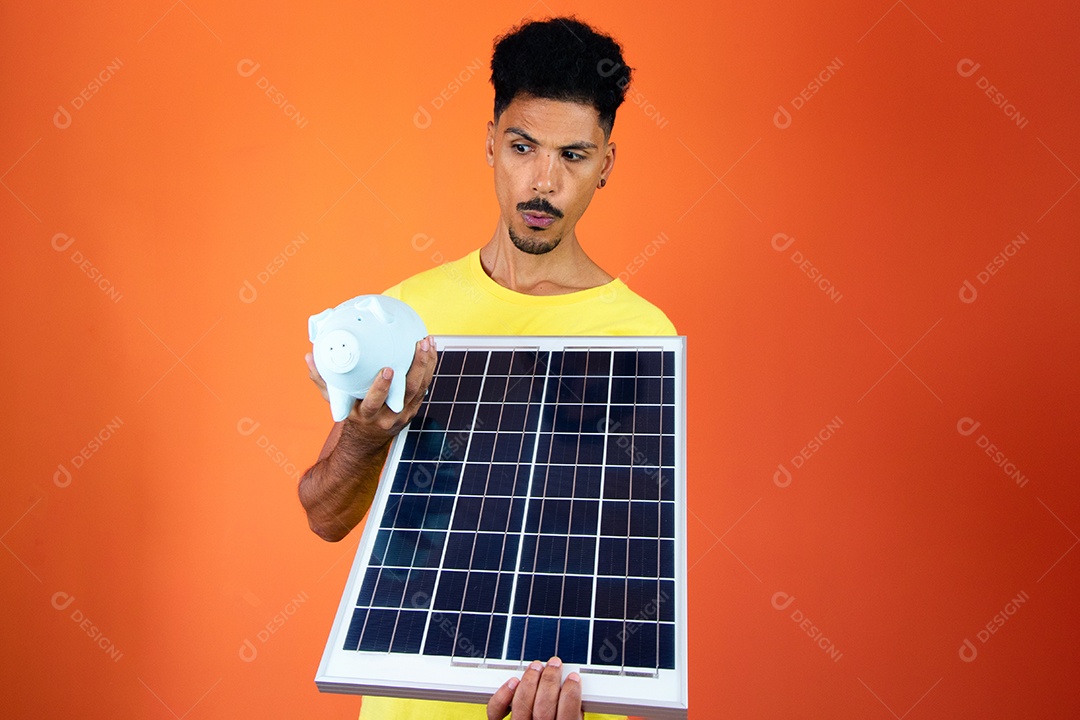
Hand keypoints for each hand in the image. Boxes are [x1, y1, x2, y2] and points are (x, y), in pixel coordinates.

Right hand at [305, 336, 436, 448]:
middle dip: (415, 368)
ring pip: (420, 388)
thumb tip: (309, 357)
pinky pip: (424, 387)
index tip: (388, 369)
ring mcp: (403, 414)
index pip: (375, 402)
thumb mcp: (335, 401)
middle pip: (406, 392)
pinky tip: (430, 350)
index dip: (382, 387)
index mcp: (366, 416)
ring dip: (426, 364)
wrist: (366, 440)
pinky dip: (429, 368)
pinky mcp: (413, 408)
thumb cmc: (349, 414)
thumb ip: (322, 380)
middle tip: (418, 345)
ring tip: (427, 342)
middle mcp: (388, 416)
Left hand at [487, 657, 581, 719]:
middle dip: (550, 680)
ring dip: (529, 680)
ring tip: (537, 667)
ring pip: (521, 705)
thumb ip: (573, 713)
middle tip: (555, 665)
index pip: (567, 714)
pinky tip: (513, 682)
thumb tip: (573, 689)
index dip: (571, 692)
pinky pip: (496, 713)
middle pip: (543, 707)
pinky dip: (503, 695)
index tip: (573, 678)